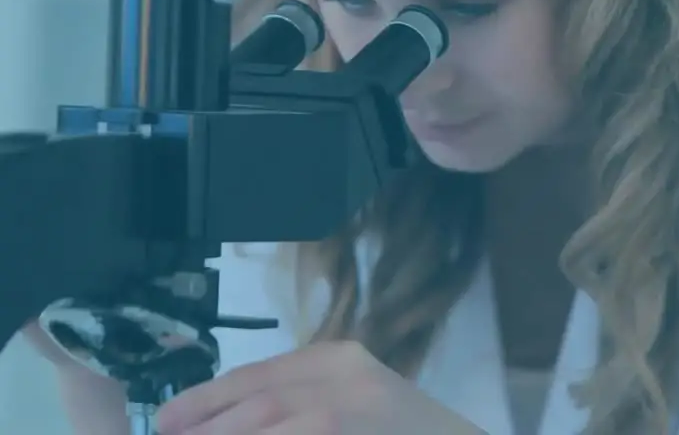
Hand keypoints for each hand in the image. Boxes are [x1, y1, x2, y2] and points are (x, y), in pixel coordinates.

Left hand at [154, 340, 484, 433]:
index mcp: (339, 360)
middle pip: (256, 402)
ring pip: (269, 422)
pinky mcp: (347, 433)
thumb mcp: (356, 400)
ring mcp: (350, 411)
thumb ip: (301, 404)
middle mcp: (345, 378)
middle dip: (208, 427)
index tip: (166, 421)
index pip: (257, 375)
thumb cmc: (402, 432)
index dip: (205, 399)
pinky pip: (298, 433)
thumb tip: (223, 421)